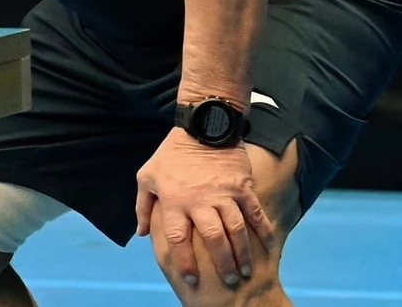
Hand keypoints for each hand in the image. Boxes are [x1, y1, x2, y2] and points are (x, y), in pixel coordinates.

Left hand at [135, 129, 277, 291]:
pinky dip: (264, 231)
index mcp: (174, 200)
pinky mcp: (243, 187)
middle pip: (213, 238)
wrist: (202, 127)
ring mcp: (224, 194)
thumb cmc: (170, 155)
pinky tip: (268, 247)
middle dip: (221, 263)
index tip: (190, 280)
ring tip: (245, 271)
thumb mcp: (147, 177)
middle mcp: (200, 200)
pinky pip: (256, 213)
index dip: (184, 261)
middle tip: (228, 281)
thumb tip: (141, 233)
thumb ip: (142, 206)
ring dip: (242, 253)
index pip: (178, 237)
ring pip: (236, 230)